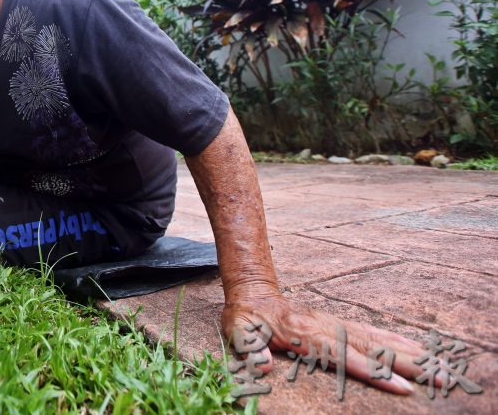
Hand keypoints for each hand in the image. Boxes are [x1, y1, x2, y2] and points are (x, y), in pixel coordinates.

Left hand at [223, 293, 430, 394]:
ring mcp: (335, 324)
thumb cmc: (244, 318)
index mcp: (305, 335)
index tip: (401, 387)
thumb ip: (250, 349)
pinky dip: (396, 341)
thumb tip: (263, 366)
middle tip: (442, 378)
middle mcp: (326, 328)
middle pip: (373, 348)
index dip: (373, 373)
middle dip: (408, 365)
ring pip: (378, 340)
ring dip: (410, 353)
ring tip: (440, 366)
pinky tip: (417, 348)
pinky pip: (372, 334)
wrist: (251, 291)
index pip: (345, 357)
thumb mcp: (238, 332)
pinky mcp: (338, 324)